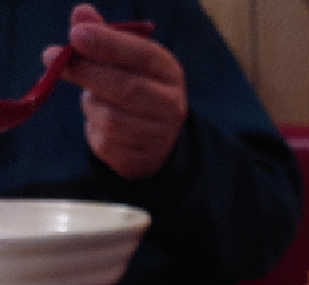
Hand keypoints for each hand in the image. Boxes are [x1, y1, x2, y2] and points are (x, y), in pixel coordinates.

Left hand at [42, 4, 187, 180]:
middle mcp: (171, 106)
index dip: (108, 45)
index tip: (75, 35)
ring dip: (90, 106)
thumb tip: (81, 14)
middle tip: (53, 58)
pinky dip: (93, 130)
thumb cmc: (134, 88)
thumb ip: (104, 36)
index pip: (143, 56)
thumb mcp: (124, 59)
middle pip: (127, 89)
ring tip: (94, 100)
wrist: (154, 140)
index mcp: (169, 73)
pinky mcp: (140, 161)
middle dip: (86, 72)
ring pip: (110, 119)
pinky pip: (105, 144)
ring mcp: (159, 137)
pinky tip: (100, 124)